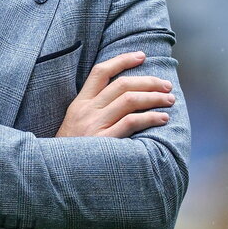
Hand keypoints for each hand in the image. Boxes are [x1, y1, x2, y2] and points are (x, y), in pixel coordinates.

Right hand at [55, 52, 174, 138]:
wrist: (57, 172)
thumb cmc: (71, 150)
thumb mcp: (75, 123)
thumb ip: (94, 109)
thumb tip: (123, 97)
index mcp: (79, 103)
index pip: (101, 72)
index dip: (122, 60)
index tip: (142, 56)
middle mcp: (87, 111)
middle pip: (122, 85)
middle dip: (149, 82)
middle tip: (166, 86)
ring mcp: (95, 125)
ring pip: (129, 100)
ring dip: (154, 98)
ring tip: (169, 100)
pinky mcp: (104, 141)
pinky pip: (131, 122)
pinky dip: (151, 117)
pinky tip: (162, 118)